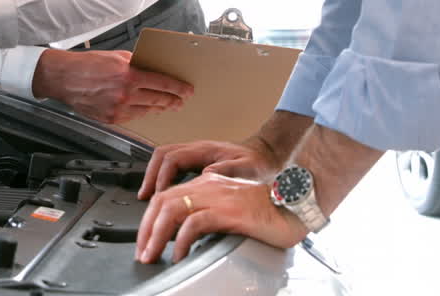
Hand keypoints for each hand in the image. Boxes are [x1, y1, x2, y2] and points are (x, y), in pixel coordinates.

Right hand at [31, 48, 192, 123]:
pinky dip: (141, 112)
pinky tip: (145, 108)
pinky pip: (133, 117)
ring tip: (166, 105)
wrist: (64, 78)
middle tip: (181, 100)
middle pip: (158, 99)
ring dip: (159, 107)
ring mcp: (118, 110)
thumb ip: (136, 64)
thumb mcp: (116, 56)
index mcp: (128, 76)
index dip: (179, 88)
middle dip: (173, 100)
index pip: (163, 83)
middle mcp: (125, 95)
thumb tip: (153, 69)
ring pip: (147, 111)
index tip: (187, 90)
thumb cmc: (88, 64)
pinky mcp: (110, 119)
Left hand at [134, 172, 306, 263]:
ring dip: (156, 235)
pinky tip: (179, 255)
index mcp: (206, 184)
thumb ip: (209, 217)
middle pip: (162, 202)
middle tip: (142, 253)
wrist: (297, 206)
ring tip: (152, 255)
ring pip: (172, 210)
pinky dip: (181, 240)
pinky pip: (195, 223)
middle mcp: (208, 186)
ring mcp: (218, 196)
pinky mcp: (229, 210)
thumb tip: (184, 237)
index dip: (148, 220)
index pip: (165, 197)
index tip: (144, 242)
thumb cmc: (269, 212)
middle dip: (145, 230)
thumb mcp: (230, 212)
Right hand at [137, 139, 277, 200]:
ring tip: (148, 198)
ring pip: (165, 161)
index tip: (160, 195)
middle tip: (145, 198)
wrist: (270, 158)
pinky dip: (164, 180)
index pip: (173, 158)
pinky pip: (173, 168)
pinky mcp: (198, 164)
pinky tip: (164, 196)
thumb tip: (207, 174)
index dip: (162, 177)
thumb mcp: (247, 169)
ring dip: (154, 178)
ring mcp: (196, 156)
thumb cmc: (261, 165)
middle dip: (150, 176)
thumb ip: (227, 171)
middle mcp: (197, 150)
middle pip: (162, 156)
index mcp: (206, 150)